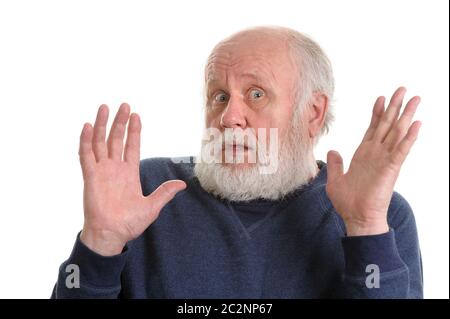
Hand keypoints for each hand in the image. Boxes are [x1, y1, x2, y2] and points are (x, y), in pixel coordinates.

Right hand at [78, 103, 185, 255]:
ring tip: (105, 107)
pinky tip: (89, 126)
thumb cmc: (130, 223)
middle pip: (117, 139)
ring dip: (102, 125)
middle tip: (124, 105)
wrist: (111, 234)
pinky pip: (86, 155)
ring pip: (101, 142)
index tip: (136, 115)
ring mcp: (102, 171)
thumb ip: (165, 193)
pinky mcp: (90, 176)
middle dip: (120, 122)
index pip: (132, 146)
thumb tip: (182, 184)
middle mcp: (115, 168)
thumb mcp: (152, 206)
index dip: (134, 131)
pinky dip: (86, 140)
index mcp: (129, 173)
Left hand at [325, 87, 420, 235]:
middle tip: (403, 89)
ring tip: (415, 99)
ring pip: (397, 132)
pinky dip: (409, 137)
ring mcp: (384, 160)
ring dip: (406, 115)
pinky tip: (416, 124)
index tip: (381, 98)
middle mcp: (376, 154)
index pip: (372, 128)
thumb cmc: (347, 202)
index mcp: (363, 155)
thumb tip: (332, 150)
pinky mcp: (391, 169)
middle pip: (387, 125)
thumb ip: (335, 164)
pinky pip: (401, 150)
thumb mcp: (334, 179)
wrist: (356, 218)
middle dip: (395, 106)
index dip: (376, 113)